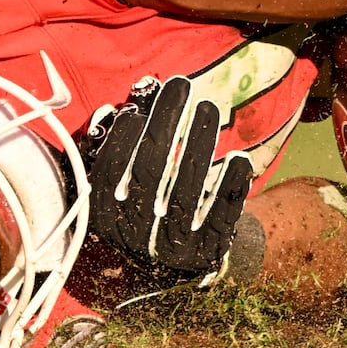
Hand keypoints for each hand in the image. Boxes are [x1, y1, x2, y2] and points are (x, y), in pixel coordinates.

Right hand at [84, 76, 253, 278]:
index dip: (122, 138)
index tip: (137, 109)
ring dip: (198, 142)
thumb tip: (113, 110)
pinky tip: (239, 158)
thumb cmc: (144, 206)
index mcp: (107, 217)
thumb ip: (110, 150)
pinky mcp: (206, 251)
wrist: (176, 262)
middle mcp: (136, 234)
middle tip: (179, 85)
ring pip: (187, 189)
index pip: (110, 172)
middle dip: (165, 123)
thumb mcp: (118, 186)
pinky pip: (220, 215)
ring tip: (207, 106)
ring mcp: (172, 245)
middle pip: (150, 171)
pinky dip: (229, 186)